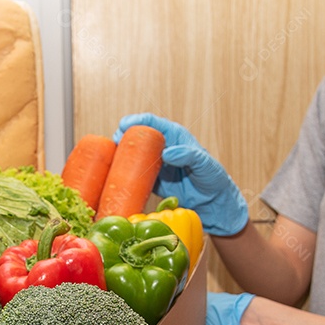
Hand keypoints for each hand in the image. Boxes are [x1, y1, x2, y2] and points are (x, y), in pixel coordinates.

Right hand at [115, 113, 248, 235]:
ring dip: (121, 155)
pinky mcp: (151, 181)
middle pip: (138, 137)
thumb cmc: (213, 179)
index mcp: (175, 136)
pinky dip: (124, 174)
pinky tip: (115, 175)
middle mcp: (163, 147)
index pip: (153, 123)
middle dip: (124, 136)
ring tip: (111, 158)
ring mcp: (156, 164)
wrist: (213, 203)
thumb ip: (188, 155)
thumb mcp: (204, 164)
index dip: (137, 121)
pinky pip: (135, 175)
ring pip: (134, 155)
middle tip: (115, 142)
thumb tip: (167, 152)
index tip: (124, 124)